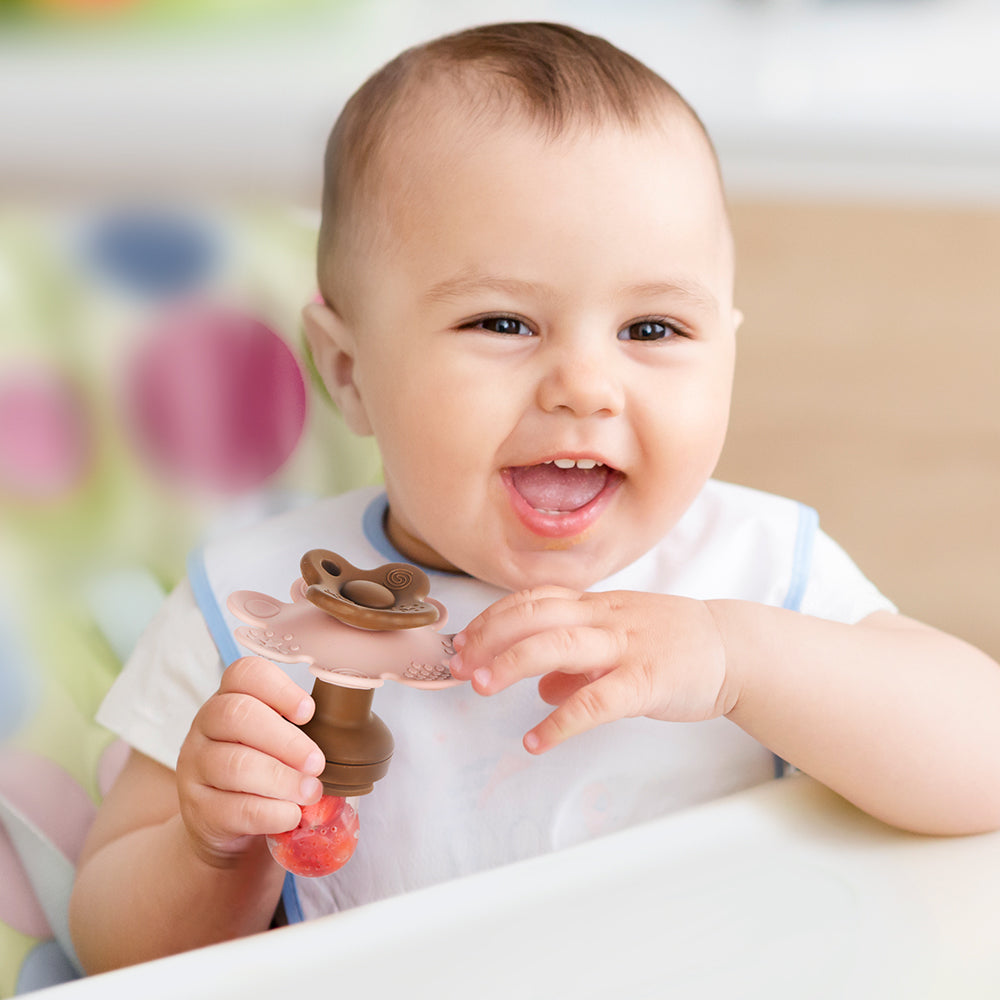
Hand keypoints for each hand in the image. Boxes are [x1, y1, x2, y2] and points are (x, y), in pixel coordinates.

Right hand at [176, 656, 325, 865]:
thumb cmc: (261, 767)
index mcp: (229, 697)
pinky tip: (291, 815)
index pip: (244, 674)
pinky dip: (269, 812)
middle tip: (317, 763)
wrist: (224, 824)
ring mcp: (195, 767)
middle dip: (286, 740)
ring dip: (281, 779)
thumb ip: (299, 729)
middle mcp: (205, 726)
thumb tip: (345, 735)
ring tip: (311, 792)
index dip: (279, 688)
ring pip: (234, 765)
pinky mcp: (197, 810)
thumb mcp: (274, 739)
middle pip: (237, 715)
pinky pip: (232, 808)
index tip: (309, 712)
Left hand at [451, 588, 734, 753]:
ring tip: (480, 686)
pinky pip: (596, 701)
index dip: (492, 617)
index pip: (533, 599)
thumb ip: (577, 662)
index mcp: (595, 605)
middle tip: (459, 664)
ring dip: (511, 663)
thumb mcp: (619, 639)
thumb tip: (540, 688)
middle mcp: (604, 617)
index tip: (463, 640)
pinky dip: (560, 721)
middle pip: (535, 615)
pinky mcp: (646, 680)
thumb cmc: (672, 642)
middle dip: (490, 636)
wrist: (733, 648)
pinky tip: (536, 740)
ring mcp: (625, 646)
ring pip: (558, 645)